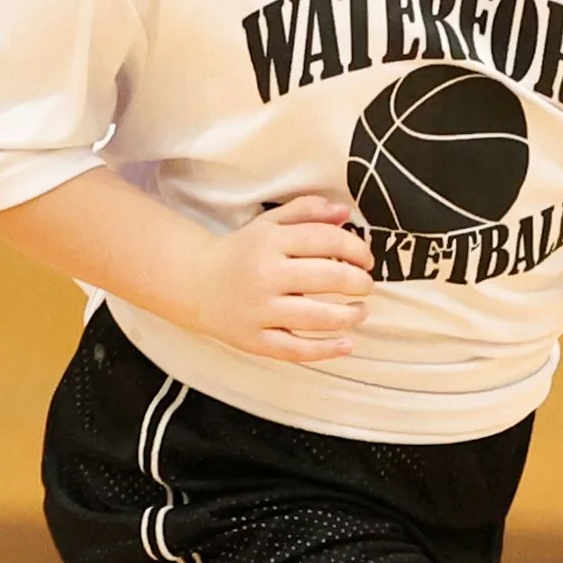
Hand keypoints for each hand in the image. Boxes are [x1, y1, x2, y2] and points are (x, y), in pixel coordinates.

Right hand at [192, 196, 373, 362]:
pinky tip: (347, 344)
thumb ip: (306, 212)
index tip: (367, 259)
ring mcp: (259, 310)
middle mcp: (265, 275)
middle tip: (366, 285)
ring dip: (348, 315)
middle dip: (358, 281)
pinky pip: (295, 349)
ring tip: (361, 311)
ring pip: (316, 316)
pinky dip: (325, 350)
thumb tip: (344, 212)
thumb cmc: (242, 252)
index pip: (325, 240)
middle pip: (326, 277)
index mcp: (270, 242)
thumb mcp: (269, 225)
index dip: (355, 248)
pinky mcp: (255, 339)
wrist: (195, 282)